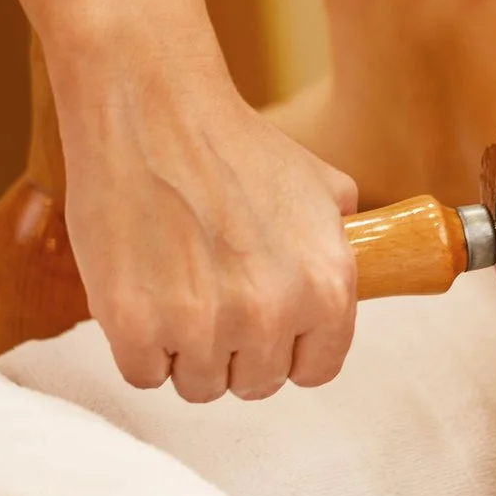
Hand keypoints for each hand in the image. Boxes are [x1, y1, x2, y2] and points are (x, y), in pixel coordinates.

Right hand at [54, 46, 359, 399]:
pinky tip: (141, 295)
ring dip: (185, 351)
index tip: (266, 334)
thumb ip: (342, 242)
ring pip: (198, 384)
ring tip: (175, 291)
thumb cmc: (234, 144)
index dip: (289, 352)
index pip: (315, 370)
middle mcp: (271, 314)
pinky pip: (143, 373)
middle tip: (211, 302)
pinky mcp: (134, 325)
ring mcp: (201, 325)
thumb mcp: (321, 188)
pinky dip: (138, 345)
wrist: (154, 111)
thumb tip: (362, 264)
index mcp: (325, 288)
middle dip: (235, 352)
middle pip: (254, 384)